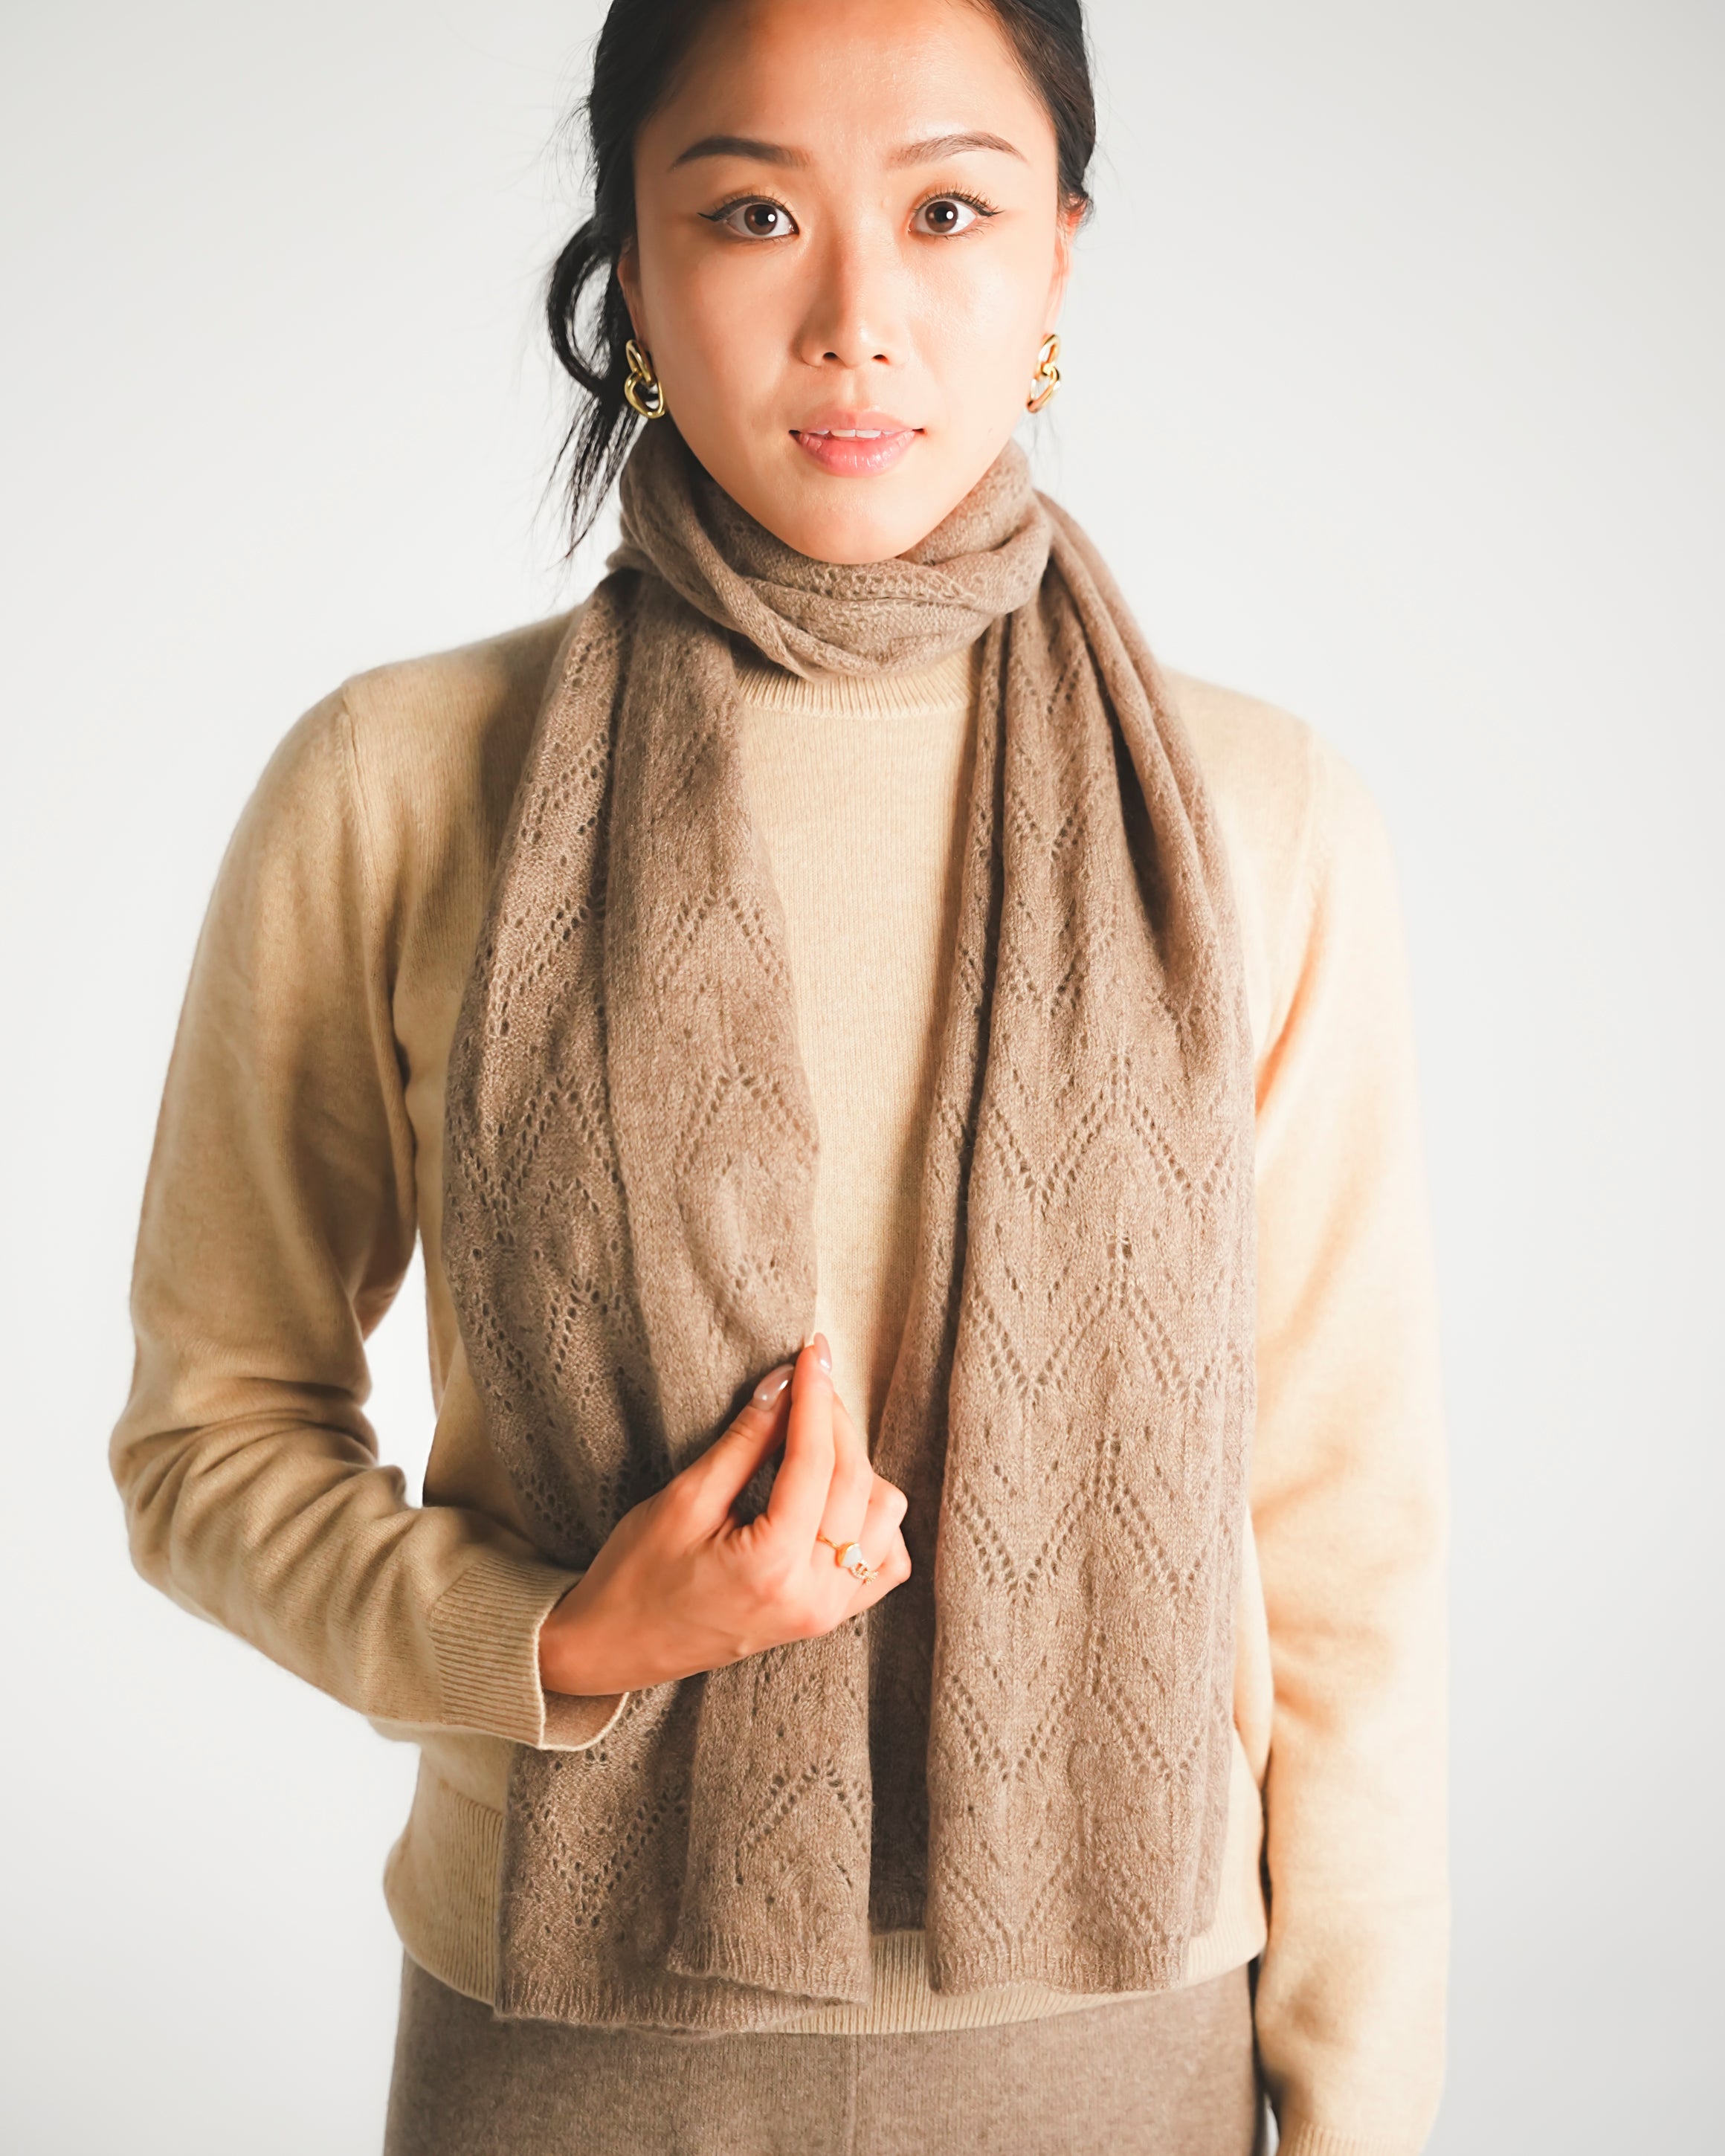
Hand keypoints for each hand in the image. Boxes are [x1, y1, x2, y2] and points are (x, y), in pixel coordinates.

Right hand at [537, 1333, 910, 1697]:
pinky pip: (885, 1559)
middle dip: (834, 1419)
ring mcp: (827, 1613)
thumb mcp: (684, 1499)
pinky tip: (835, 1495)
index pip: (815, 1461)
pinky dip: (873, 1518)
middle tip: (807, 1379)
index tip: (812, 1352)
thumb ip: (744, 1441)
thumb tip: (784, 1383)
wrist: (616, 1646)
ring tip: (812, 1436)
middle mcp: (812, 1597)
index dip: (815, 1396)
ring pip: (884, 1515)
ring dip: (857, 1465)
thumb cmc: (636, 1575)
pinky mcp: (828, 1617)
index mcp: (771, 1568)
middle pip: (856, 1481)